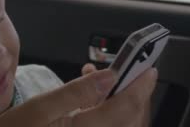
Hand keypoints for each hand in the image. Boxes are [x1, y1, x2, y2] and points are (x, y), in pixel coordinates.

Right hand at [0, 66, 156, 126]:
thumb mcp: (40, 108)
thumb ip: (76, 92)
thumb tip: (107, 76)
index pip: (125, 107)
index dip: (141, 86)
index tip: (149, 68)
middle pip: (132, 119)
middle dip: (135, 93)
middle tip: (131, 69)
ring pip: (124, 125)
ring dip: (122, 101)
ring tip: (103, 77)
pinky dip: (110, 111)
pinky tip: (94, 95)